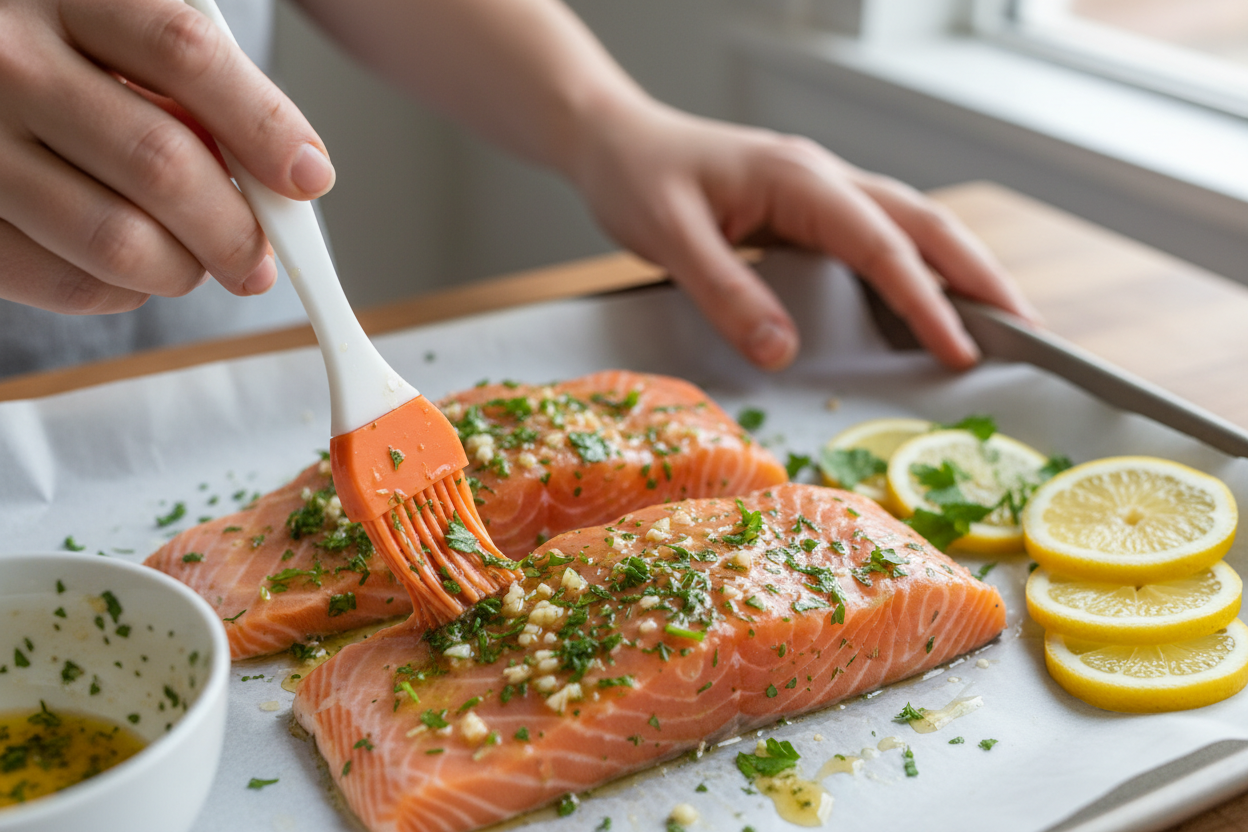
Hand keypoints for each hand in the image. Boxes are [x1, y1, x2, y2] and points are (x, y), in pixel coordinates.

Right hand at [0, 0, 334, 313]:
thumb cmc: (57, 68)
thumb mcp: (117, 44)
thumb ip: (193, 93)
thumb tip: (282, 179)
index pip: (188, 55)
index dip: (264, 124)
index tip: (309, 177)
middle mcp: (10, 64)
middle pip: (161, 163)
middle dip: (236, 229)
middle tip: (260, 259)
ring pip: (119, 240)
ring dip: (185, 269)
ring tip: (196, 262)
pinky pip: (68, 283)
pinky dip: (123, 293)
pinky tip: (131, 271)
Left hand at [566, 99, 1039, 370]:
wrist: (614, 140)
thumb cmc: (637, 178)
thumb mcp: (670, 237)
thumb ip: (726, 292)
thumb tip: (783, 352)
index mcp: (799, 179)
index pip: (882, 245)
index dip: (925, 301)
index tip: (959, 351)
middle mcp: (823, 178)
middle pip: (924, 223)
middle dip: (980, 274)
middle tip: (1027, 329)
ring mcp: (820, 190)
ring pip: (911, 224)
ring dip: (959, 268)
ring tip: (999, 317)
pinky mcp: (807, 208)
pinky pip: (878, 236)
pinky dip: (916, 267)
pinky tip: (928, 300)